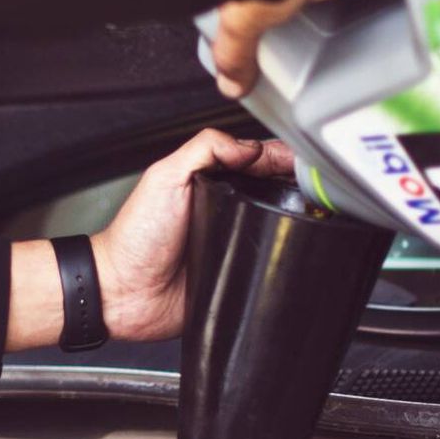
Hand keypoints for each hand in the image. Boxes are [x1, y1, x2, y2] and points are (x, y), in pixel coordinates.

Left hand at [5, 130, 295, 350]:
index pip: (256, 161)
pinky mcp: (239, 274)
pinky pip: (269, 265)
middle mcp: (227, 210)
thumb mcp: (165, 177)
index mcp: (210, 182)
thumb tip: (249, 146)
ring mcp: (234, 242)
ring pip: (279, 226)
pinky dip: (282, 259)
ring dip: (297, 221)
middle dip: (298, 186)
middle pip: (275, 191)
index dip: (281, 157)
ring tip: (314, 214)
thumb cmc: (135, 238)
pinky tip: (295, 250)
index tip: (302, 159)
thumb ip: (204, 150)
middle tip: (315, 187)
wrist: (124, 292)